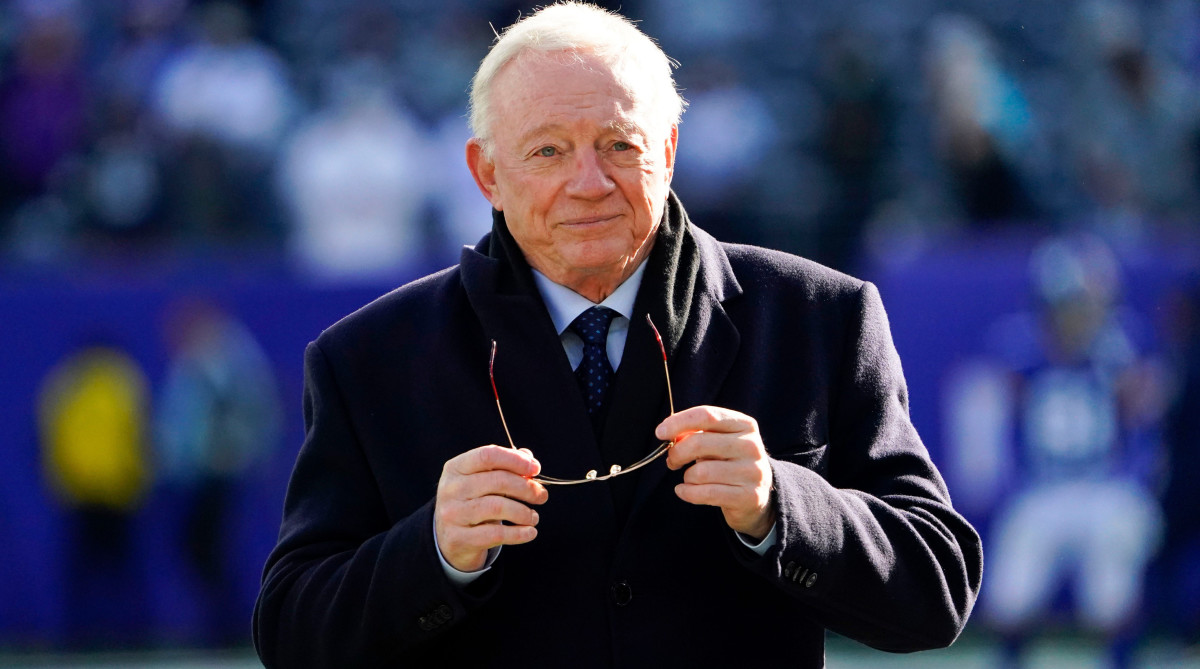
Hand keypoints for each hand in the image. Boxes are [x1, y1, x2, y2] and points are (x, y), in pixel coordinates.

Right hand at [435, 445, 547, 571]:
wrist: (449, 538)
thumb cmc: (473, 502)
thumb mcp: (482, 480)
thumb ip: (505, 466)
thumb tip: (529, 458)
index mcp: (456, 467)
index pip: (488, 456)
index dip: (515, 460)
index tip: (535, 468)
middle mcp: (451, 489)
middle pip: (498, 481)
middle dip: (526, 487)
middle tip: (542, 496)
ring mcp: (452, 514)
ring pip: (498, 507)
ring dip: (524, 512)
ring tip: (534, 516)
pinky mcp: (459, 538)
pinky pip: (496, 534)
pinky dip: (519, 533)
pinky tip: (530, 532)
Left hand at [656, 406, 774, 539]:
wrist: (757, 494)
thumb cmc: (728, 462)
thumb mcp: (717, 441)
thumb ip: (695, 434)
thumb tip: (668, 433)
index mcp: (744, 424)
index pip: (706, 415)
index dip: (678, 422)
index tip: (660, 432)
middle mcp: (752, 446)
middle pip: (700, 443)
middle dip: (677, 453)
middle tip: (671, 460)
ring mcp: (753, 472)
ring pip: (701, 472)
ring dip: (686, 477)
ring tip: (689, 478)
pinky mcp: (749, 496)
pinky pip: (706, 493)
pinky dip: (687, 493)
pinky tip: (684, 491)